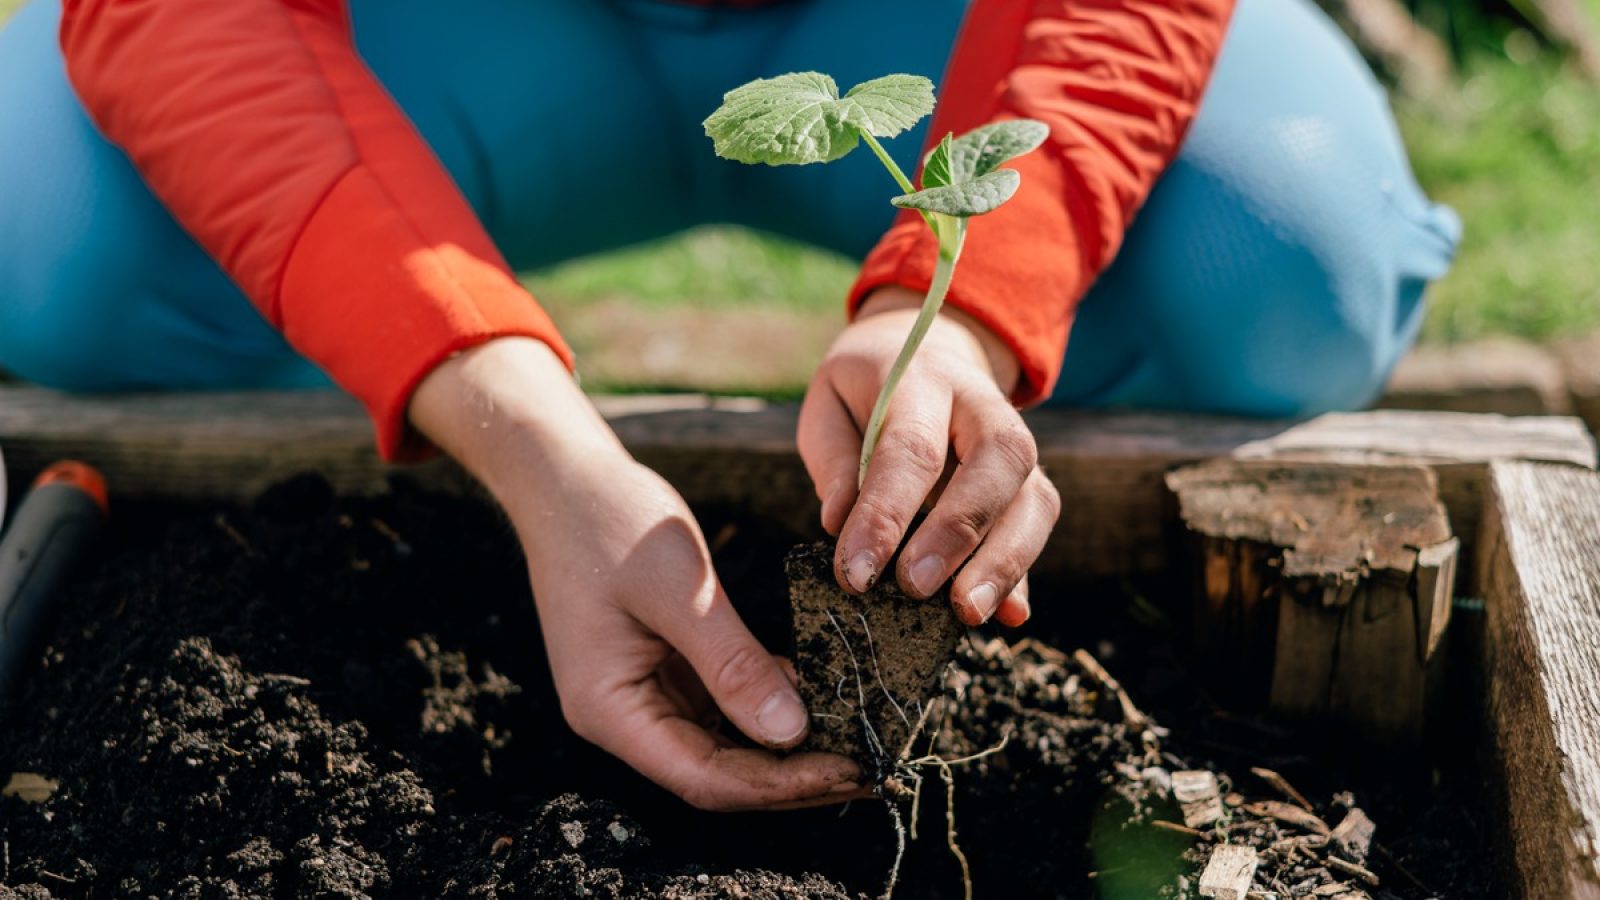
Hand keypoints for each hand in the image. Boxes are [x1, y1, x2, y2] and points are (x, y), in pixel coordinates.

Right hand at [411, 338, 862, 809]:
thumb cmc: (610, 522)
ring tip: (859, 742)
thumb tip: (791, 733)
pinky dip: (771, 705)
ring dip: (788, 747)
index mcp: (610, 710)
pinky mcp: (665, 668)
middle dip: (793, 777)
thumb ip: (732, 663)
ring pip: (726, 744)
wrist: (567, 477)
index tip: (849, 769)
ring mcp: (644, 694)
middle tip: (871, 767)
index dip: (779, 787)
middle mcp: (624, 716)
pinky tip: (822, 697)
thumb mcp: (680, 590)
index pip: (704, 778)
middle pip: (718, 774)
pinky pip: (724, 705)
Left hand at [798, 287, 1059, 625]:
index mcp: (921, 379)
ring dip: (1004, 561)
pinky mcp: (1028, 481)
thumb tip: (839, 524)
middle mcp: (983, 406)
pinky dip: (1025, 573)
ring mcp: (1016, 444)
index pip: (910, 448)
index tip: (856, 574)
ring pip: (1033, 497)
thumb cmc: (866, 391)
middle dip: (959, 532)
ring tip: (968, 613)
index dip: (885, 514)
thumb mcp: (828, 403)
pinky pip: (1038, 525)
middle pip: (997, 462)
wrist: (929, 352)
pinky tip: (1012, 616)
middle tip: (916, 589)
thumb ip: (834, 458)